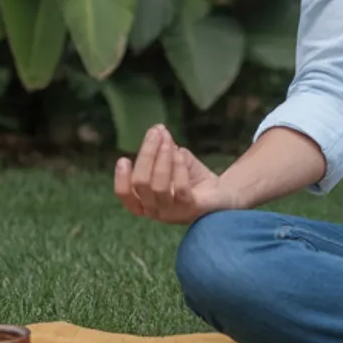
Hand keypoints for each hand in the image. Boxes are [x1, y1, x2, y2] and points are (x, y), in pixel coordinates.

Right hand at [113, 124, 236, 224]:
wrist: (221, 194)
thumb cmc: (191, 179)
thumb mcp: (174, 161)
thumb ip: (164, 148)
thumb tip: (157, 129)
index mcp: (145, 201)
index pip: (125, 195)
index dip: (121, 179)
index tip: (123, 159)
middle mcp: (155, 211)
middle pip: (141, 184)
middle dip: (146, 155)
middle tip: (156, 133)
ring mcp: (173, 212)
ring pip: (158, 187)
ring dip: (162, 160)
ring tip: (168, 141)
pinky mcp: (191, 209)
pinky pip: (181, 190)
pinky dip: (179, 169)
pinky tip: (180, 154)